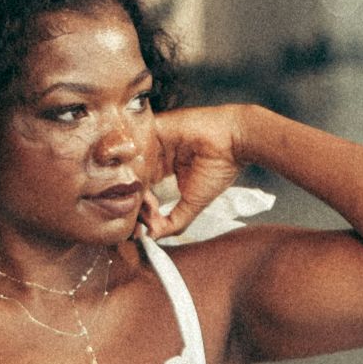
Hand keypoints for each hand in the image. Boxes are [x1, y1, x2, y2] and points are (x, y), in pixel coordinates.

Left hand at [138, 105, 250, 240]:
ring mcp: (152, 141)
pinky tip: (139, 179)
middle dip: (133, 199)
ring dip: (133, 185)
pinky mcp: (152, 128)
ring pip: (130, 164)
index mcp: (165, 169)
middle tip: (138, 214)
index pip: (142, 188)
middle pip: (133, 177)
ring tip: (143, 199)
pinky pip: (135, 145)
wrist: (232, 142)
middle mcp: (156, 155)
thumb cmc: (219, 170)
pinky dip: (133, 163)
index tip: (142, 222)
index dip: (139, 206)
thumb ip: (174, 222)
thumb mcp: (194, 204)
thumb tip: (152, 236)